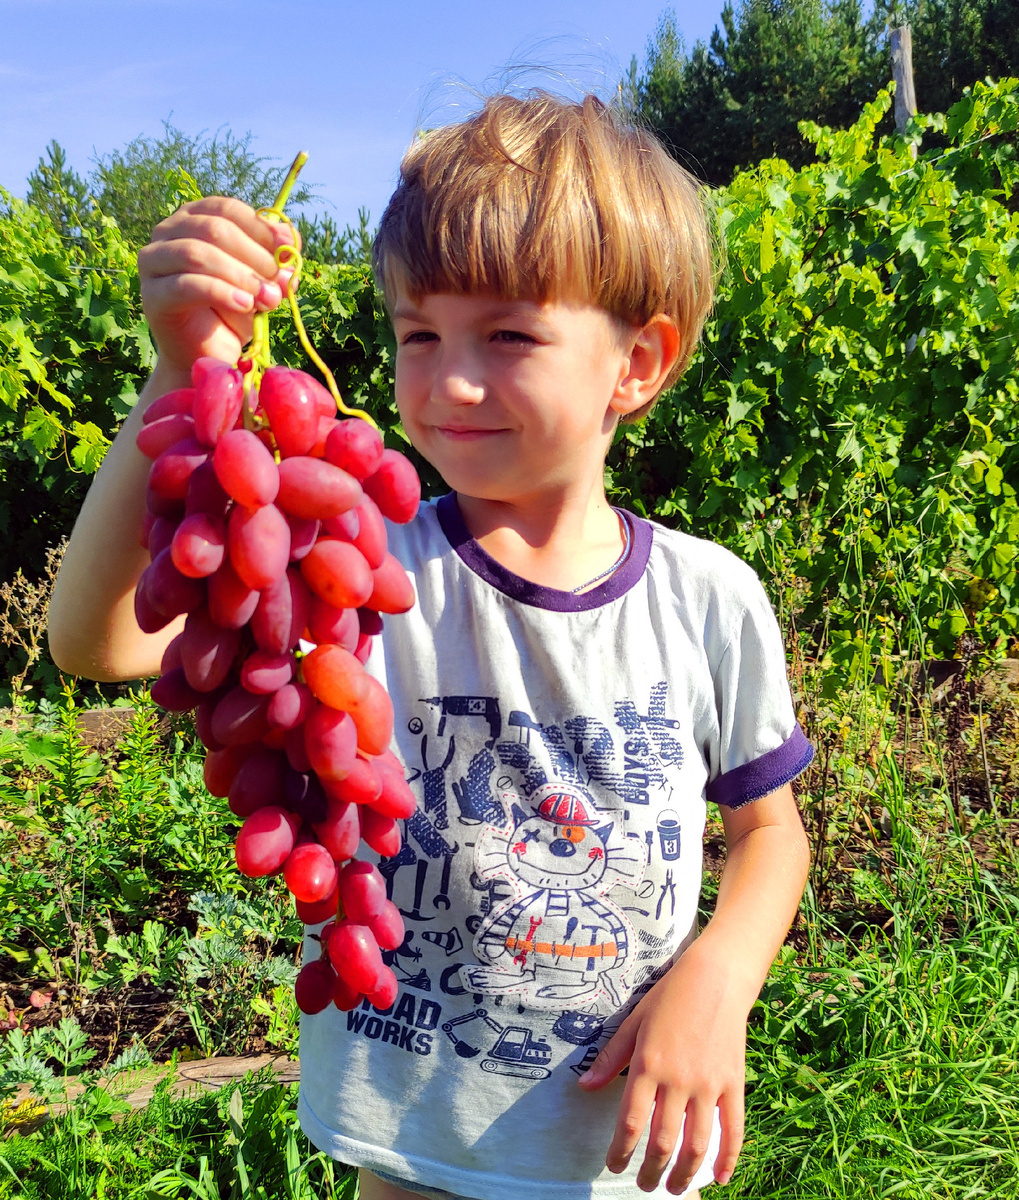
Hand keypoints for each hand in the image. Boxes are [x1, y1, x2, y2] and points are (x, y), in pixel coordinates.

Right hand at [138, 196, 297, 373]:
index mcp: (194, 219)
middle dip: (254, 256)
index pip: (226, 209)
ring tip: (268, 299)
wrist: (208, 355)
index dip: (260, 227)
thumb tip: (291, 248)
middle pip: (214, 228)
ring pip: (197, 253)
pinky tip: (245, 306)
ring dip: (240, 276)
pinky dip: (222, 293)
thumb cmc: (232, 311)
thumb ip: (273, 263)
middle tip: (279, 284)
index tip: (288, 249)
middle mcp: (168, 232)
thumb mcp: (260, 282)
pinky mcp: (153, 295)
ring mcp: (154, 262)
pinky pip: (187, 285)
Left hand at [577, 948, 745, 1193]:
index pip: (630, 1121)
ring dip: (685, 1174)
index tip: (614, 1165)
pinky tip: (720, 1178)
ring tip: (675, 1188)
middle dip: (651, 1170)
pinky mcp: (733, 1084)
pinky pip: (733, 1129)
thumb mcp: (634, 1022)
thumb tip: (585, 1087)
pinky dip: (727, 1158)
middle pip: (662, 1141)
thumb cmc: (669, 997)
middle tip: (644, 1185)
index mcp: (648, 1064)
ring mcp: (709, 1084)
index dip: (621, 1151)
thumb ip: (611, 1058)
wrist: (714, 978)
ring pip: (697, 1144)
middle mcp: (678, 1079)